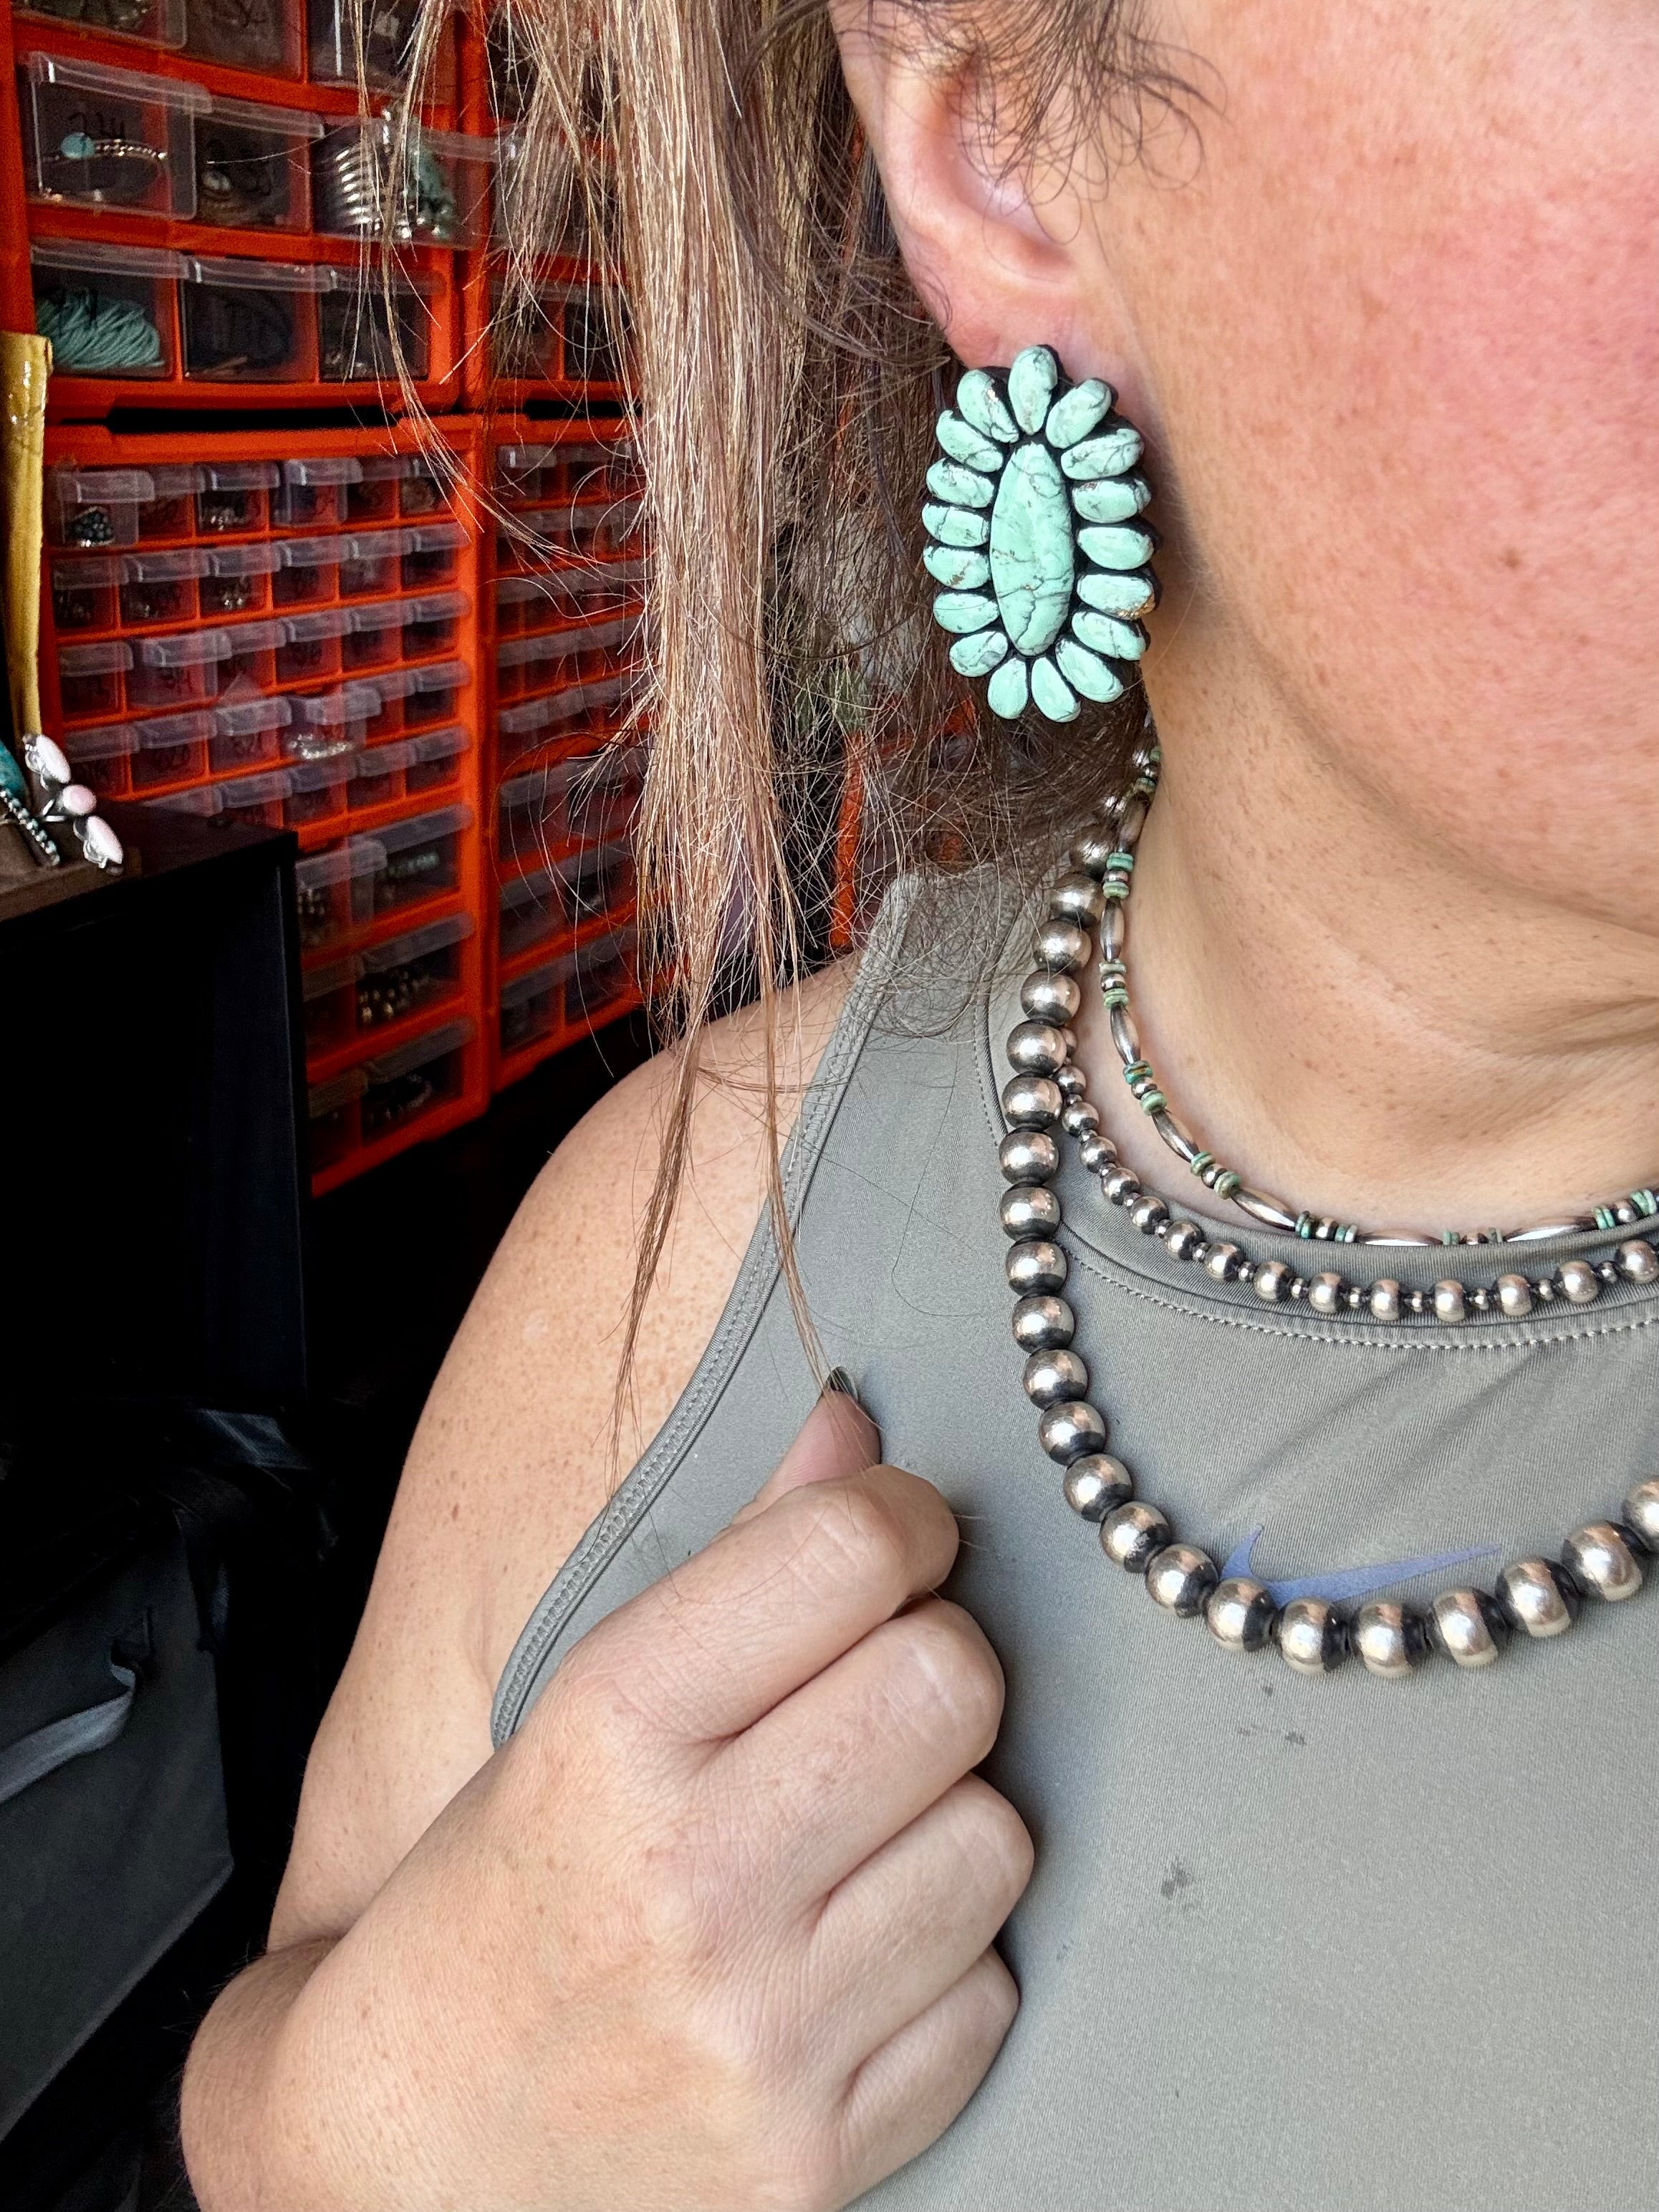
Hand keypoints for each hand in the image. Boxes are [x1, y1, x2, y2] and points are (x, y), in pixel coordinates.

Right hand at [260, 1388, 1031, 2211]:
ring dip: (948, 1816)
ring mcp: (761, 2034)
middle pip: (949, 1680)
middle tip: (876, 1692)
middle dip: (935, 1659)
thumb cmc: (504, 1894)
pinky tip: (851, 1956)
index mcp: (607, 1733)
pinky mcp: (821, 2156)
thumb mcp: (581, 1703)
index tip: (891, 1541)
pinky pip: (988, 1993)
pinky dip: (942, 1963)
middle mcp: (688, 1880)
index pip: (844, 1554)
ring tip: (854, 1837)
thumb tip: (859, 1427)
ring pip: (996, 1835)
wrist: (415, 2156)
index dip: (902, 1520)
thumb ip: (738, 1552)